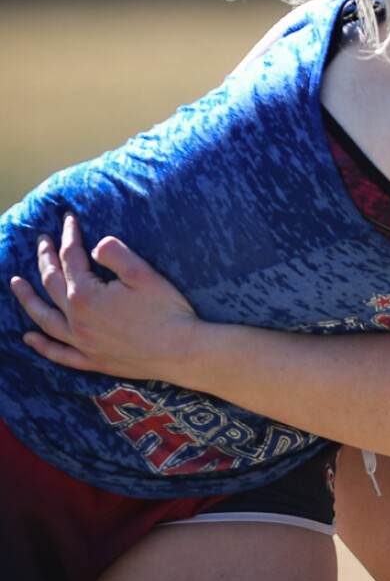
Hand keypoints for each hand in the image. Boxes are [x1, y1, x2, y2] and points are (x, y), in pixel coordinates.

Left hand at [9, 214, 202, 377]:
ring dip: (27, 299)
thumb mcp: (144, 274)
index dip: (69, 236)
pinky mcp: (92, 360)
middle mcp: (76, 318)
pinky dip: (42, 345)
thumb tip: (95, 246)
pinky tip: (30, 338)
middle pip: (52, 283)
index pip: (71, 257)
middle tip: (41, 242)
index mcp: (86, 294)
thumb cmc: (167, 311)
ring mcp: (82, 342)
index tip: (69, 220)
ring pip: (45, 318)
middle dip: (45, 259)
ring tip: (16, 284)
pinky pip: (59, 353)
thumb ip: (114, 254)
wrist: (181, 351)